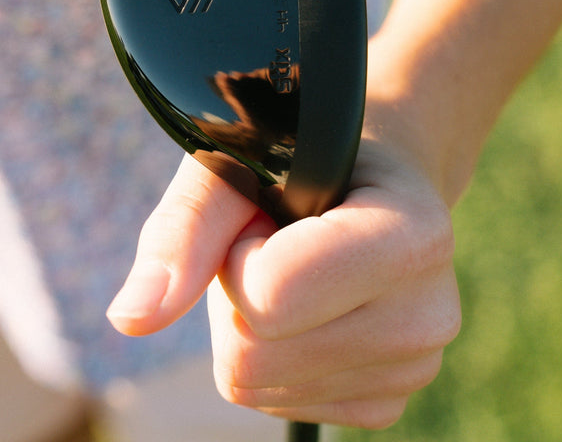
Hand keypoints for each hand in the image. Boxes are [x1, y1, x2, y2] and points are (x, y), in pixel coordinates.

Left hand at [107, 136, 460, 429]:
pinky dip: (271, 354)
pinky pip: (278, 404)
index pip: (270, 296)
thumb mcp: (237, 162)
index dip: (236, 254)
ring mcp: (415, 366)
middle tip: (274, 239)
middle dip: (236, 292)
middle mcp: (430, 312)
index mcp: (413, 236)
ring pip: (256, 386)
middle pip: (251, 358)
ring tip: (295, 263)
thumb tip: (130, 320)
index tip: (265, 216)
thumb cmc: (298, 158)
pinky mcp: (388, 400)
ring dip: (251, 323)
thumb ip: (184, 230)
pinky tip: (309, 303)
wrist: (368, 176)